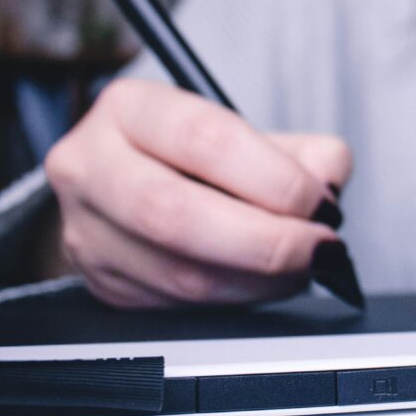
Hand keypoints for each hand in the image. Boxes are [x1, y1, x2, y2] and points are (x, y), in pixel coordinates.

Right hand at [44, 79, 352, 308]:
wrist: (139, 186)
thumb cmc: (204, 157)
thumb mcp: (254, 135)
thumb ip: (305, 152)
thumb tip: (328, 183)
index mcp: (130, 109)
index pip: (205, 140)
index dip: (275, 179)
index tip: (321, 204)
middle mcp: (91, 166)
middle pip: (177, 215)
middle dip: (267, 242)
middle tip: (318, 248)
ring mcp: (86, 230)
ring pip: (179, 273)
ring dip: (260, 281)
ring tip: (302, 268)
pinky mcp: (103, 282)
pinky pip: (178, 306)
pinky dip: (238, 300)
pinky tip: (266, 283)